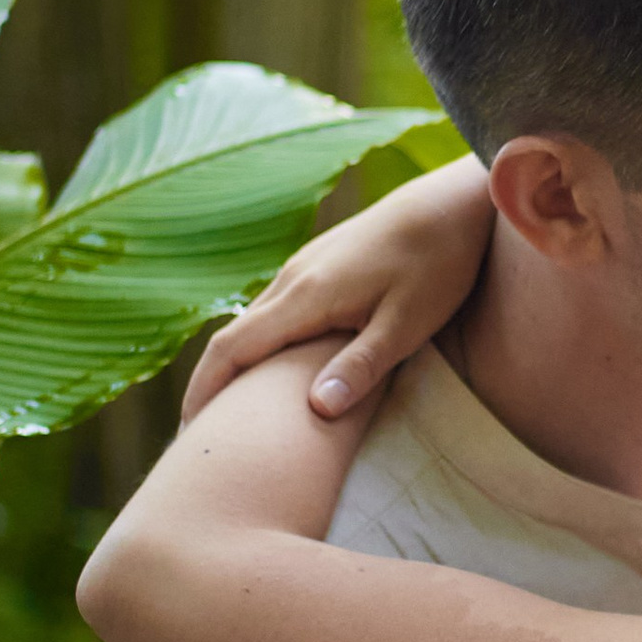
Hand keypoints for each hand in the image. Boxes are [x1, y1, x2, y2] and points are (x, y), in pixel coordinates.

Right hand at [183, 154, 493, 423]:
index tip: (190, 434)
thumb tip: (317, 409)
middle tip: (204, 437)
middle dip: (212, 386)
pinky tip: (275, 369)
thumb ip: (362, 366)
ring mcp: (304, 267)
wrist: (451, 203)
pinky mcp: (320, 264)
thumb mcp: (407, 323)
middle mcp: (292, 278)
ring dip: (236, 366)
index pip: (232, 348)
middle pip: (232, 338)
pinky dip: (261, 345)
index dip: (205, 393)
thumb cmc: (438, 263)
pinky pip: (275, 310)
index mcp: (305, 296)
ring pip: (254, 322)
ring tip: (233, 413)